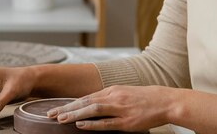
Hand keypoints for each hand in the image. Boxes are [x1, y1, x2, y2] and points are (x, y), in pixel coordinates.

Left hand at [47, 85, 174, 131]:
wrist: (166, 101)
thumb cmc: (146, 99)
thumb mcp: (125, 93)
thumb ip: (110, 99)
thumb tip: (93, 105)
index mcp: (112, 90)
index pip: (86, 97)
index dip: (70, 103)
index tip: (56, 108)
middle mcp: (114, 97)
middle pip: (85, 102)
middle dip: (66, 108)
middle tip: (50, 114)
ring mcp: (120, 109)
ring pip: (92, 110)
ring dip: (74, 115)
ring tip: (60, 119)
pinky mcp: (127, 122)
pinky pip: (106, 123)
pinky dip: (92, 124)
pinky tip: (80, 125)